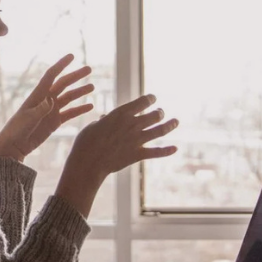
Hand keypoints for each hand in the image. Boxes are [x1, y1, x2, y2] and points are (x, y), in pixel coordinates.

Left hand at [0, 55, 95, 162]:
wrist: (14, 145)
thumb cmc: (16, 130)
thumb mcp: (28, 119)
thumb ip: (40, 110)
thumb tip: (51, 101)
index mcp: (38, 95)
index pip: (51, 75)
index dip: (61, 65)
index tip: (72, 56)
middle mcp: (46, 100)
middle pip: (63, 84)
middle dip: (76, 76)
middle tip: (89, 69)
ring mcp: (51, 111)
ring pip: (69, 97)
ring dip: (80, 91)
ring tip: (92, 87)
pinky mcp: (55, 122)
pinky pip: (70, 113)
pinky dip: (80, 109)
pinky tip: (90, 106)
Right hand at [54, 94, 178, 218]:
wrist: (88, 162)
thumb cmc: (86, 142)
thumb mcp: (94, 125)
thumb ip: (105, 121)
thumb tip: (106, 119)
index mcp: (121, 114)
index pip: (143, 101)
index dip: (150, 99)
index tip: (152, 99)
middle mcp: (132, 124)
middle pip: (155, 115)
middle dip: (160, 112)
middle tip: (160, 112)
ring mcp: (137, 140)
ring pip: (160, 130)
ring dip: (170, 125)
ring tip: (175, 122)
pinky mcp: (138, 154)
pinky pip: (157, 152)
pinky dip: (167, 150)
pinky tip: (175, 148)